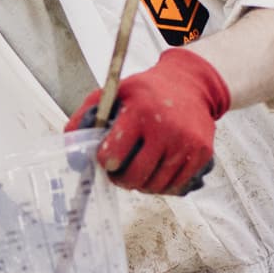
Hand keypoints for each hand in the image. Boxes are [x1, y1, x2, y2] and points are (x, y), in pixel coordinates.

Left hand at [65, 48, 230, 194]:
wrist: (191, 85)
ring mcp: (186, 143)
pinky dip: (162, 186)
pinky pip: (176, 186)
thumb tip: (71, 150)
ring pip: (155, 186)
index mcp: (139, 111)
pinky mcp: (202, 154)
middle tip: (119, 173)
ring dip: (141, 185)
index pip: (112, 155)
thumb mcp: (114, 93)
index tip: (106, 158)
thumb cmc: (146, 92)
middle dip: (121, 180)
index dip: (105, 162)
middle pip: (134, 177)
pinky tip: (156, 172)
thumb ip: (86, 116)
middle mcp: (165, 128)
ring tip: (138, 171)